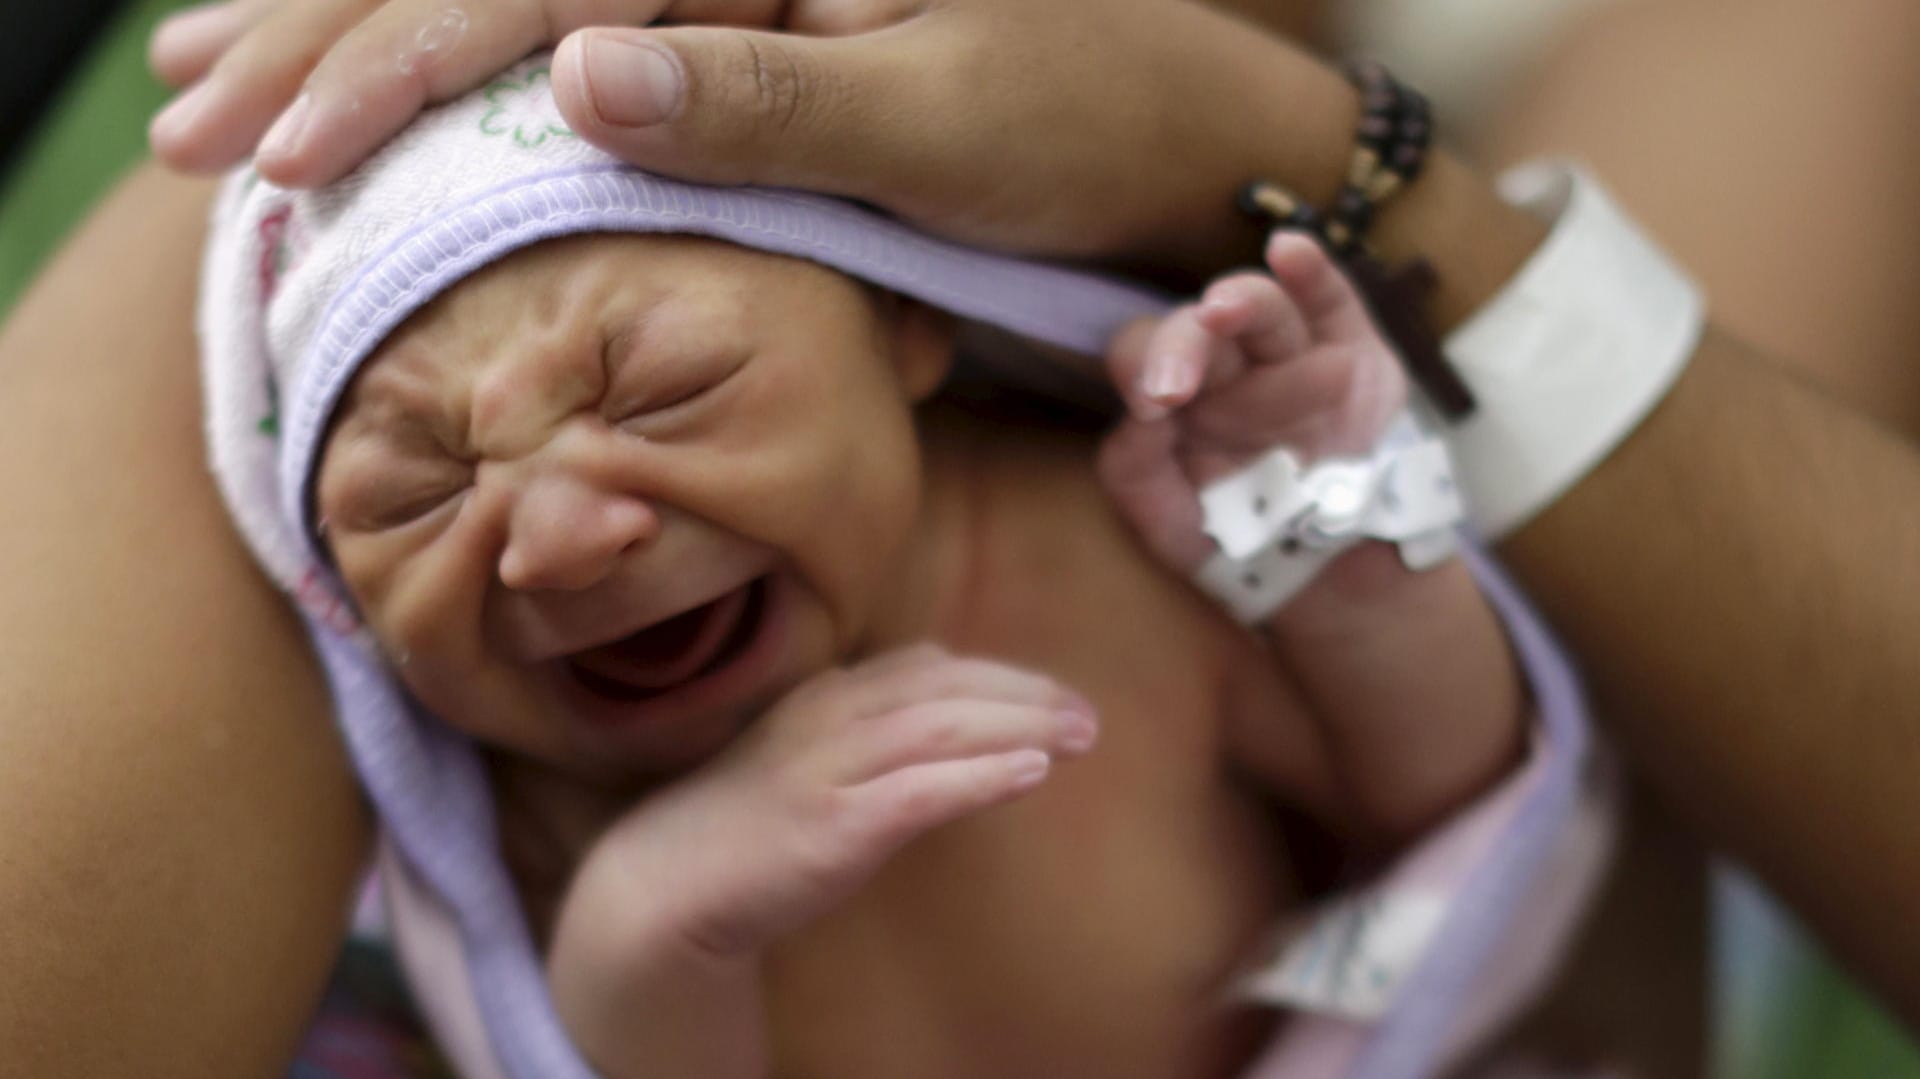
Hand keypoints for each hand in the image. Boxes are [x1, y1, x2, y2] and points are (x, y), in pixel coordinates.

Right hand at [146, 0, 1350, 261]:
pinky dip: (461, 54)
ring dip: (355, 28)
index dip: (391, 55)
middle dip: (328, 33)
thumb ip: (762, 96)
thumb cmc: (1084, 131)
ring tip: (210, 71)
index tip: (275, 141)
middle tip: (180, 117)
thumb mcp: (939, 125)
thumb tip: (570, 77)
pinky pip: (569, 16)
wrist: (1180, 134)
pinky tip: (378, 61)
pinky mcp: (741, 7)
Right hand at [551, 644, 1097, 965]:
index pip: (928, 667)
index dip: (999, 675)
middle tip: (1089, 717)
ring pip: (942, 726)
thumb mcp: (808, 758)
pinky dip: (981, 776)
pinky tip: (1030, 773)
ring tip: (1079, 737)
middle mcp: (828, 717)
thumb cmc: (746, 825)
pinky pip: (921, 791)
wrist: (667, 885)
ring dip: (1020, 726)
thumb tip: (950, 722)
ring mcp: (827, 768)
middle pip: (947, 688)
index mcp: (825, 696)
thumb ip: (869, 732)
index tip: (1053, 693)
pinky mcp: (833, 826)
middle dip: (1026, 696)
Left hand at [1098, 231, 1407, 573]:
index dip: (1143, 367)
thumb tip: (1136, 416)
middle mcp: (1229, 363)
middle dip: (1185, 345)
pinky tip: (1290, 252)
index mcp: (1176, 393)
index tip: (1152, 404)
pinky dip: (1312, 272)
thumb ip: (1135, 473)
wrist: (1328, 565)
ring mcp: (1291, 350)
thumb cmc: (1235, 536)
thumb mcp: (1170, 524)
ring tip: (1223, 312)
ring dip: (1243, 305)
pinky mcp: (1352, 348)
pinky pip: (1331, 299)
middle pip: (1199, 326)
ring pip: (1263, 310)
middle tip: (1176, 385)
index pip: (1144, 354)